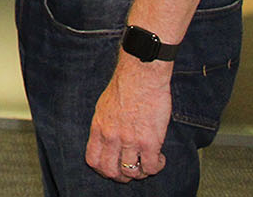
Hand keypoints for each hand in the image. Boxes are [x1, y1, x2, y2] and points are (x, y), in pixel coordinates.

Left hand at [86, 57, 169, 181]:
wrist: (140, 76)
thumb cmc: (125, 87)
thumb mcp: (103, 107)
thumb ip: (105, 126)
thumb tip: (107, 140)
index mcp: (99, 128)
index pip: (93, 160)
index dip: (103, 170)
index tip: (112, 170)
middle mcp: (111, 137)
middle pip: (111, 171)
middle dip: (121, 177)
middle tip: (131, 172)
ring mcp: (130, 140)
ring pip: (132, 172)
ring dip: (140, 173)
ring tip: (147, 164)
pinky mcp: (150, 141)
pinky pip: (151, 166)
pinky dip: (156, 167)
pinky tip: (159, 158)